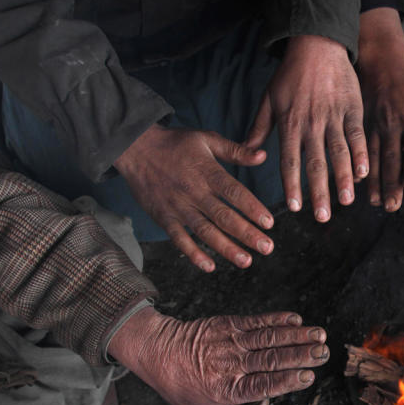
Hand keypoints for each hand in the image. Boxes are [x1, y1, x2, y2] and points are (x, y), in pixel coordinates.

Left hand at [108, 307, 328, 404]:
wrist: (157, 352)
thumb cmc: (181, 386)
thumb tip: (266, 402)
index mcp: (224, 389)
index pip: (260, 385)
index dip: (286, 380)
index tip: (308, 377)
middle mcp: (229, 364)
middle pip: (270, 359)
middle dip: (300, 355)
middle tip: (324, 353)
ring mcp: (229, 342)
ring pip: (268, 338)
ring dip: (296, 336)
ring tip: (319, 335)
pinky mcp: (227, 324)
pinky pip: (255, 321)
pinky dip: (276, 319)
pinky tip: (295, 319)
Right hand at [114, 124, 272, 271]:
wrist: (134, 147)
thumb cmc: (174, 143)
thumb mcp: (206, 139)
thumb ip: (236, 151)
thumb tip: (263, 155)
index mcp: (207, 172)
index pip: (234, 192)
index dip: (252, 208)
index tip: (269, 223)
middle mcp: (194, 192)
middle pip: (224, 216)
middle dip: (247, 234)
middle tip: (267, 248)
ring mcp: (178, 206)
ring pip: (205, 231)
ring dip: (226, 248)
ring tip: (246, 261)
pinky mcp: (163, 217)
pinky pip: (179, 238)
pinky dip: (193, 253)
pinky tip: (208, 266)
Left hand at [245, 35, 367, 221]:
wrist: (317, 43)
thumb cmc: (290, 73)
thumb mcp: (268, 99)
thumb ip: (258, 128)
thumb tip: (246, 154)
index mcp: (289, 124)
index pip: (289, 162)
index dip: (293, 186)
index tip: (296, 207)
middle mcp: (311, 124)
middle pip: (316, 164)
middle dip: (319, 193)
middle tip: (323, 217)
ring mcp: (333, 117)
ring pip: (339, 153)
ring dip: (343, 180)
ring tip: (347, 201)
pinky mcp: (352, 109)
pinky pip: (357, 136)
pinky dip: (361, 155)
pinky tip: (363, 173)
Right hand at [358, 8, 403, 211]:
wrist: (383, 65)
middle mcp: (394, 125)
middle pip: (392, 158)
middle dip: (391, 184)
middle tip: (391, 206)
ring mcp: (375, 126)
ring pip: (373, 158)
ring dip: (374, 182)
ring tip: (376, 202)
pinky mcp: (361, 126)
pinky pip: (359, 150)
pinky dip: (358, 167)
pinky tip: (357, 184)